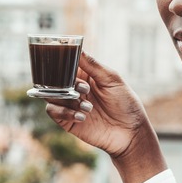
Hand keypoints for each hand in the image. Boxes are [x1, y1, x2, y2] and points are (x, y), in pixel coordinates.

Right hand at [45, 51, 166, 182]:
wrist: (130, 132)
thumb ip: (93, 66)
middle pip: (55, 78)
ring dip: (69, 99)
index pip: (66, 63)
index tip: (63, 62)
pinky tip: (83, 117)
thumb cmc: (125, 103)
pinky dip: (65, 112)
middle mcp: (75, 88)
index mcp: (85, 75)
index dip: (62, 61)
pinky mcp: (67, 120)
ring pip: (52, 94)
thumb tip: (78, 50)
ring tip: (89, 107)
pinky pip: (53, 111)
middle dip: (65, 83)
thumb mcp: (112, 80)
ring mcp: (70, 104)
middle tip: (84, 90)